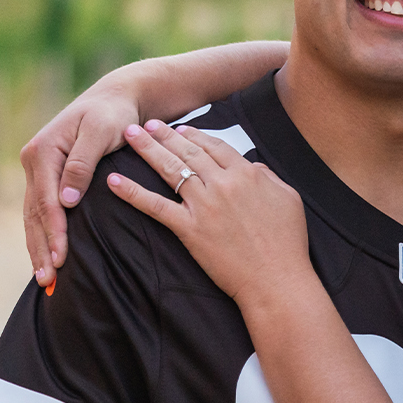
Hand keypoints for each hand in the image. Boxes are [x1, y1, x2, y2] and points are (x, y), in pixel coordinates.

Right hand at [20, 82, 140, 285]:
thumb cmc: (113, 115)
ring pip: (33, 215)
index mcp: (43, 151)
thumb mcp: (101, 132)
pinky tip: (46, 255)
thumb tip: (66, 201)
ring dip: (38, 247)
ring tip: (44, 278)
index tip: (61, 259)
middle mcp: (34, 160)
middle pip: (34, 213)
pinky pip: (40, 210)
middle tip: (48, 280)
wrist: (114, 99)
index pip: (47, 201)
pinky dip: (42, 234)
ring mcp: (38, 169)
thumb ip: (83, 164)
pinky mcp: (47, 176)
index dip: (54, 232)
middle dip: (40, 248)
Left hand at [106, 121, 310, 304]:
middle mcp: (223, 184)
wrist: (277, 279)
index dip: (196, 135)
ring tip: (131, 135)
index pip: (216, 146)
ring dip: (147, 149)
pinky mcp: (189, 229)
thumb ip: (268, 176)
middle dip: (165, 135)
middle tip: (148, 123)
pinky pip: (155, 207)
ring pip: (170, 169)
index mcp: (247, 174)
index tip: (182, 129)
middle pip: (189, 151)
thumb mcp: (288, 198)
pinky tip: (113, 181)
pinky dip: (132, 193)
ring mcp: (203, 206)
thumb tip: (252, 165)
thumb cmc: (288, 243)